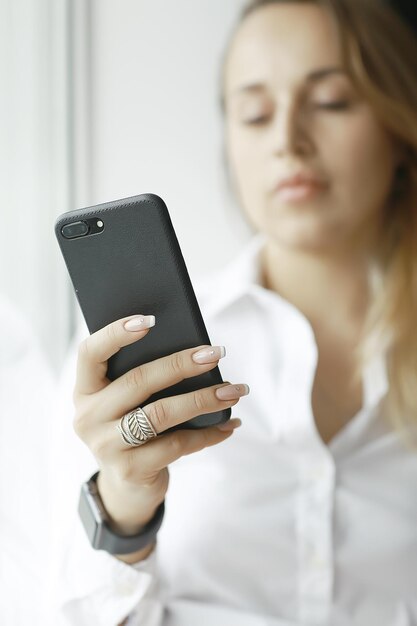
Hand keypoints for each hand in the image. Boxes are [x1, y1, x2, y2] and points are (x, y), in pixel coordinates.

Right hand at [73, 314, 247, 542]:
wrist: (125, 487)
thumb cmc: (131, 428)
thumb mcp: (125, 403)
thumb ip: (142, 379)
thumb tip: (196, 352)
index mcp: (85, 391)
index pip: (90, 353)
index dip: (116, 334)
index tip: (150, 319)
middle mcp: (89, 417)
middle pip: (138, 381)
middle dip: (182, 364)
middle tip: (216, 353)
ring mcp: (107, 446)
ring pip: (161, 414)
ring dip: (204, 399)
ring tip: (234, 390)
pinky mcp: (131, 470)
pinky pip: (177, 445)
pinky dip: (208, 433)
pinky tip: (229, 424)